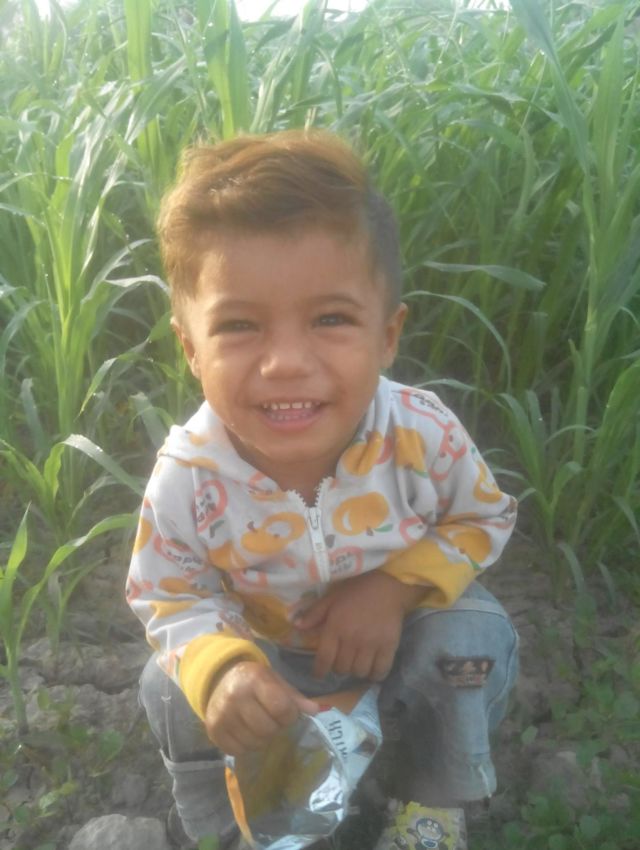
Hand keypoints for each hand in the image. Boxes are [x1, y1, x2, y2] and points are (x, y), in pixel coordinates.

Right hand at [205, 661, 318, 755]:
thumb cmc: (254, 681)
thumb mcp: (276, 682)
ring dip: (262, 739)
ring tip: (259, 725)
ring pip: (254, 743)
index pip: (281, 708)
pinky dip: (246, 746)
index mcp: (254, 679)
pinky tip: (246, 732)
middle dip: (276, 728)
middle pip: (267, 729)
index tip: (286, 712)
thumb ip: (295, 698)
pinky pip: (238, 751)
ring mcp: (222, 714)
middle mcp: (235, 695)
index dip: (289, 715)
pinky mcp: (213, 731)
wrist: (220, 679)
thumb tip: (318, 711)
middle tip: (272, 720)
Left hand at [296, 571, 425, 680]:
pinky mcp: (388, 646)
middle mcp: (352, 639)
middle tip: (342, 660)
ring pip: (359, 672)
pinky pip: (380, 671)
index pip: (324, 659)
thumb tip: (296, 626)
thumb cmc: (356, 591)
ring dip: (355, 670)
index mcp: (335, 627)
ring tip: (357, 663)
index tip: (320, 674)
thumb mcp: (331, 599)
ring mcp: (371, 644)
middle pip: (342, 668)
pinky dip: (375, 674)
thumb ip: (314, 614)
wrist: (386, 586)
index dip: (320, 671)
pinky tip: (372, 667)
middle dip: (338, 667)